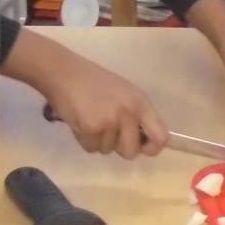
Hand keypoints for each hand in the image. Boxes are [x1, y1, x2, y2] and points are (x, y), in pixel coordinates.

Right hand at [1, 29, 167, 158]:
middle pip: (131, 152)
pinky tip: (80, 121)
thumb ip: (136, 115)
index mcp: (140, 102)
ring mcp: (110, 121)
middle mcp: (129, 113)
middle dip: (118, 147)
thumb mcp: (124, 93)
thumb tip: (144, 141)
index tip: (142, 147)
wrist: (64, 73)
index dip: (152, 148)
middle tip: (108, 131)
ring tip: (91, 118)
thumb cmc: (94, 82)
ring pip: (108, 151)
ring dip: (98, 140)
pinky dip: (84, 139)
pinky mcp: (91, 128)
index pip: (160, 136)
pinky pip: (91, 149)